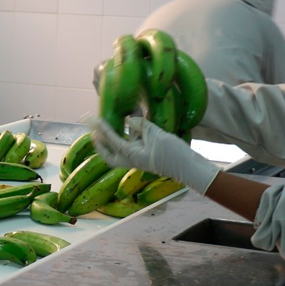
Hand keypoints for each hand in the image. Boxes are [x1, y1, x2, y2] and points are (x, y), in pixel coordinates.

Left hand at [90, 116, 221, 194]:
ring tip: (116, 118)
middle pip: (111, 155)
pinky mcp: (151, 153)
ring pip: (125, 144)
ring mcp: (142, 156)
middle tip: (94, 134)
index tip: (96, 120)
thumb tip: (131, 120)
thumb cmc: (173, 154)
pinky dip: (135, 130)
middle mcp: (134, 158)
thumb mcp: (157, 136)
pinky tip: (137, 117)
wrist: (190, 167)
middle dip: (101, 146)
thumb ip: (142, 126)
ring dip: (120, 132)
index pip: (113, 141)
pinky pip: (138, 141)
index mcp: (132, 156)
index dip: (104, 130)